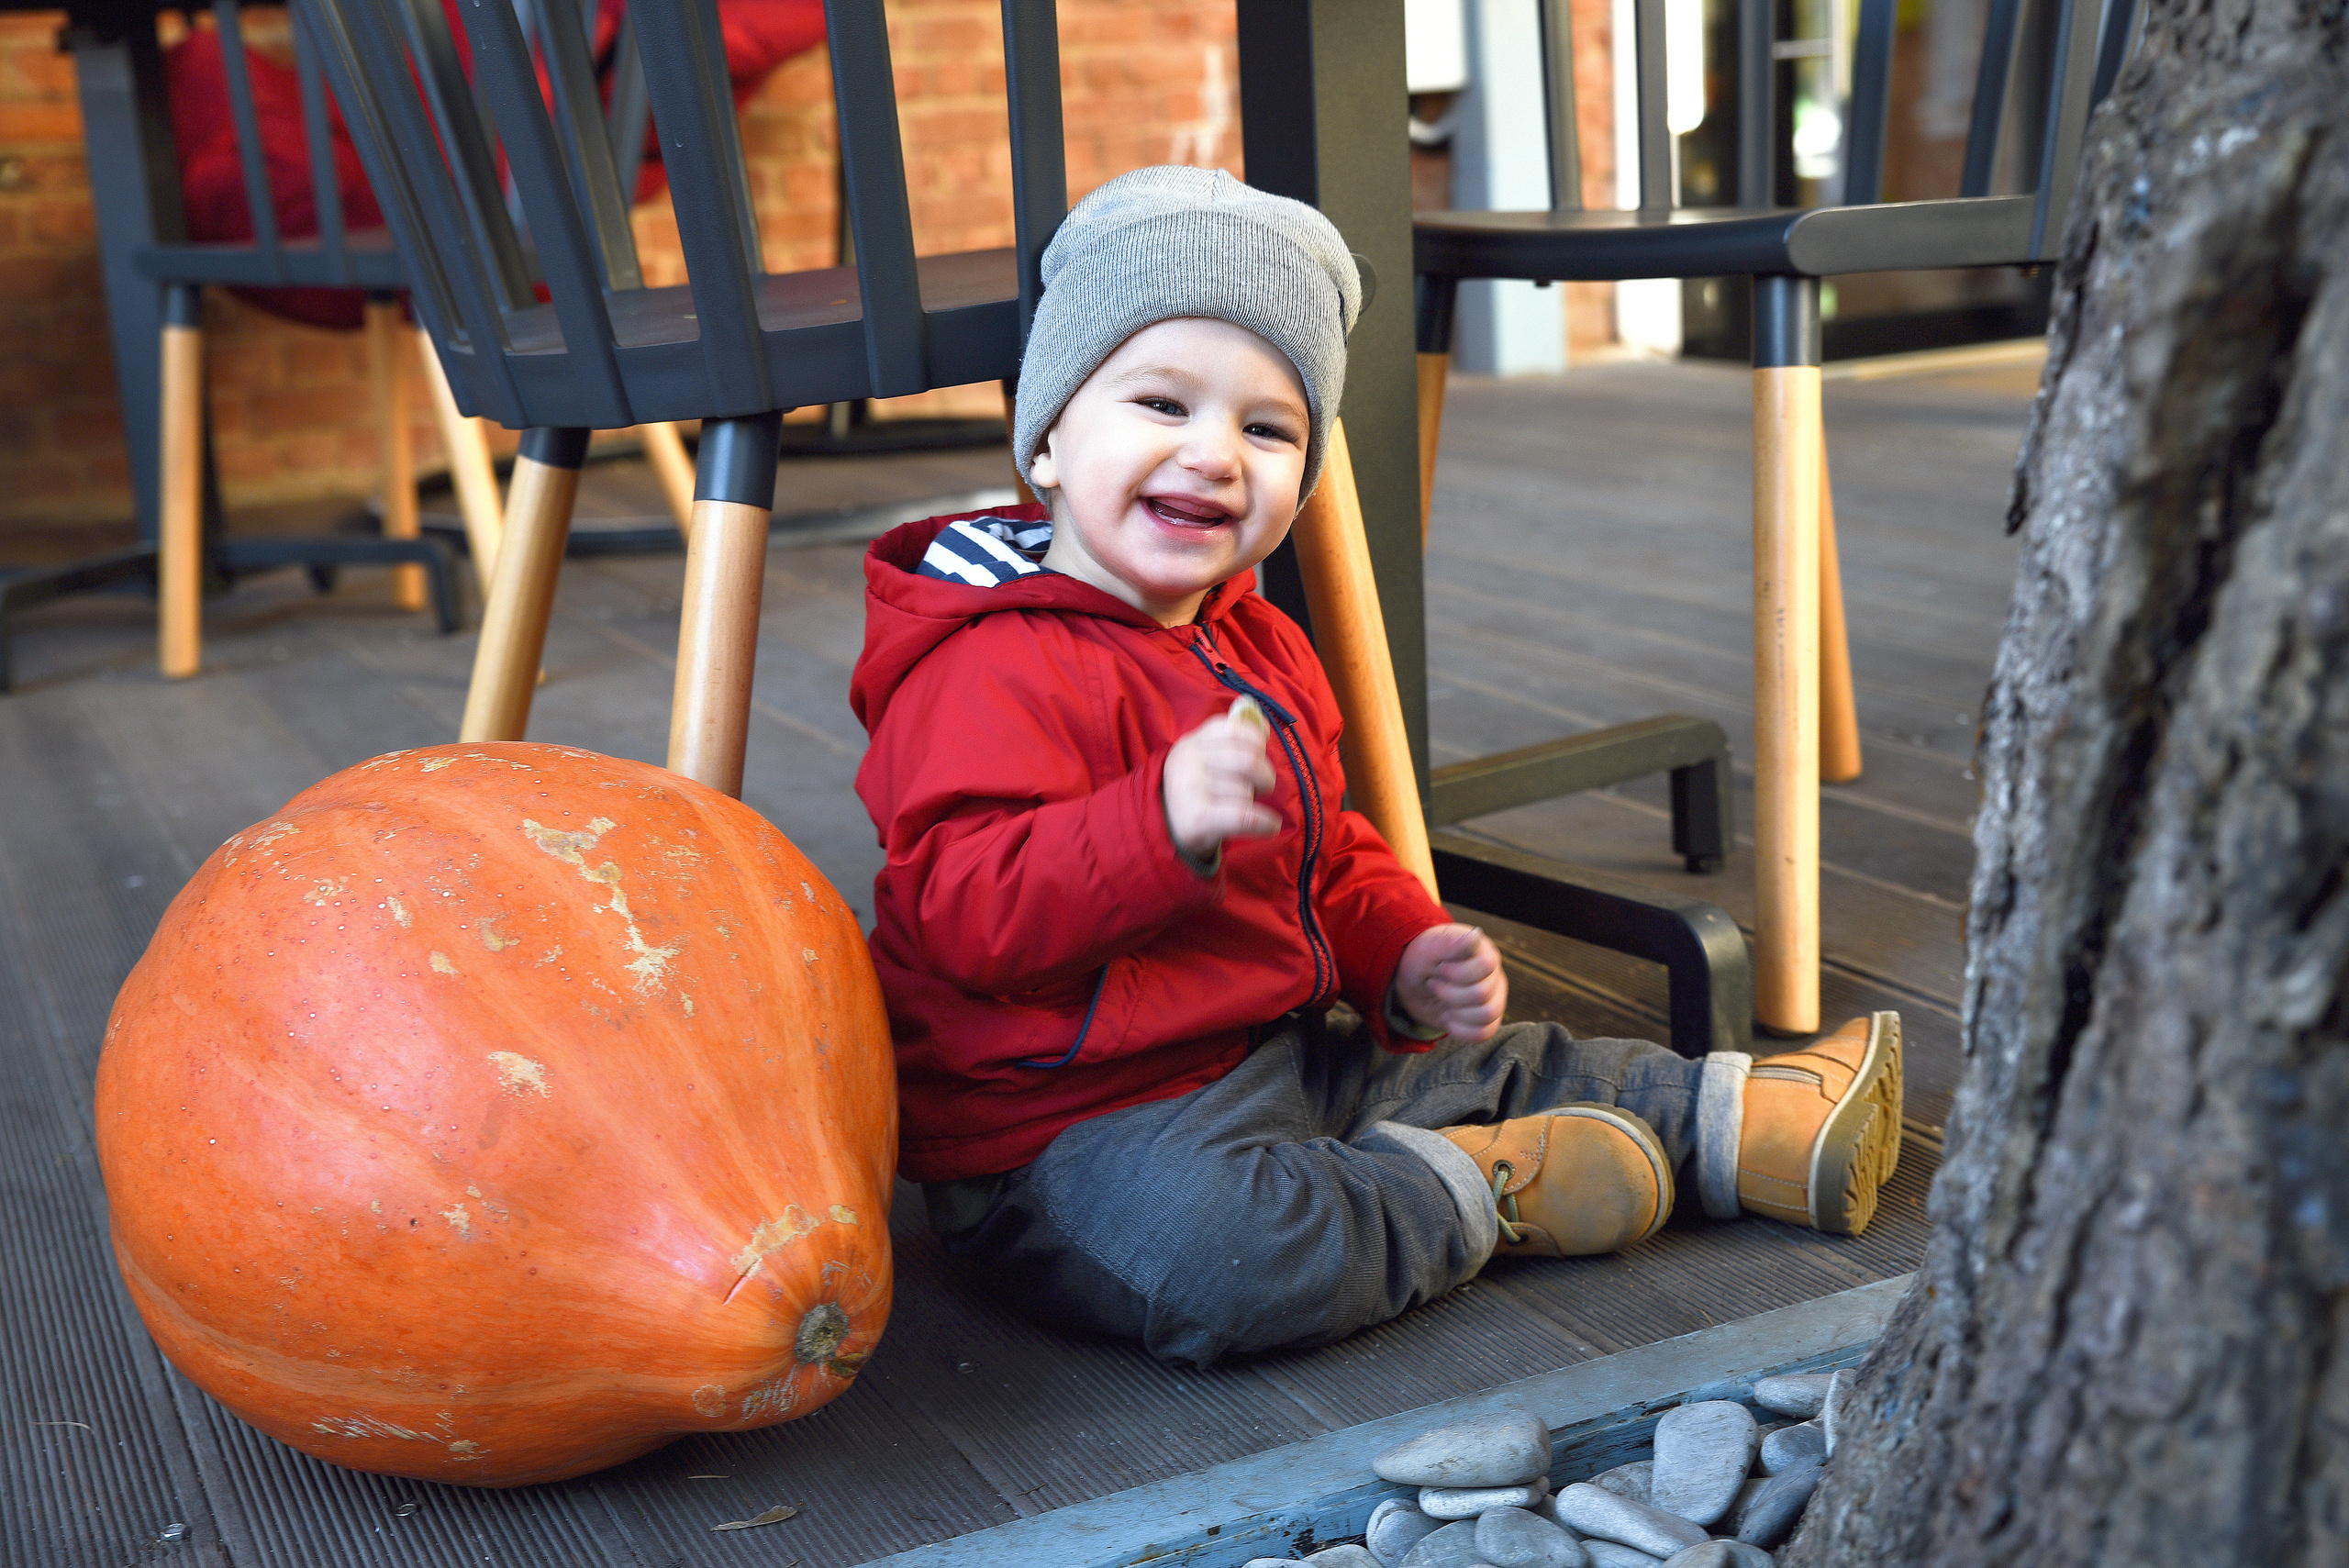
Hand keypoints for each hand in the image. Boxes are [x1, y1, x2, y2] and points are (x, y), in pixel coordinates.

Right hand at [1162, 710, 1280, 860]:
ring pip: (1246, 792)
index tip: (1260, 755)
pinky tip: (1271, 826)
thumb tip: (1263, 726)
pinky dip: (1264, 822)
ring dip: (1253, 803)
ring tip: (1242, 808)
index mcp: (1193, 741)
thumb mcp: (1204, 756)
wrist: (1165, 827)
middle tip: (1262, 787)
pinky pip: (1245, 817)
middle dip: (1266, 776)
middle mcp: (1189, 760)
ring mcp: (1191, 788)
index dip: (1257, 741)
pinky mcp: (1198, 816)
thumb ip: (1230, 739)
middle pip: (1248, 760)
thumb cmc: (1196, 788)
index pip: (1235, 729)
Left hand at [1394, 923, 1506, 1041]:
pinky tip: (1448, 1018)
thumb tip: (1475, 935)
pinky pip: (1485, 1033)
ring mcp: (1495, 998)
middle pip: (1482, 994)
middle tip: (1435, 985)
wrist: (1415, 984)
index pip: (1486, 965)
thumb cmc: (1423, 960)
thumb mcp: (1428, 947)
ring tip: (1443, 1003)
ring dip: (1456, 1012)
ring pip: (1487, 1015)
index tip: (1439, 968)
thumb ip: (1450, 942)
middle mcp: (1494, 975)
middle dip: (1449, 993)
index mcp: (1484, 952)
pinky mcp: (1489, 1020)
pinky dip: (1461, 1030)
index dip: (1457, 972)